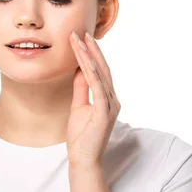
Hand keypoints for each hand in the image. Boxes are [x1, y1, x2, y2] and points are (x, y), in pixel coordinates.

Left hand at [66, 31, 120, 167]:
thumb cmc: (81, 136)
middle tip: (83, 32)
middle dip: (92, 49)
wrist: (83, 159)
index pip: (99, 71)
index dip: (92, 54)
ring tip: (80, 40)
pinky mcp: (105, 113)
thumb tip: (79, 69)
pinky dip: (90, 72)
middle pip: (102, 68)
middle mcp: (112, 99)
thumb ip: (81, 88)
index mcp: (107, 98)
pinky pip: (97, 88)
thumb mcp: (78, 106)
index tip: (83, 38)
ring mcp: (110, 105)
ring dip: (89, 56)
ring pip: (99, 74)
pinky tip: (84, 60)